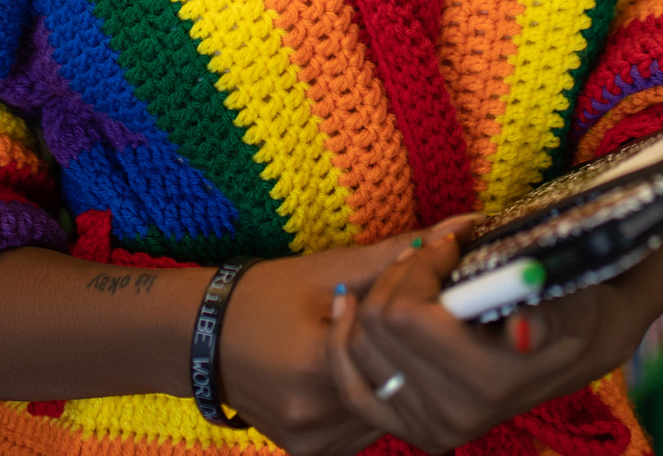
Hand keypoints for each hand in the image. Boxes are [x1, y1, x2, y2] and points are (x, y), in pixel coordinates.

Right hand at [214, 229, 452, 455]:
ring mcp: (308, 438)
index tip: (431, 300)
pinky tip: (365, 376)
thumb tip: (459, 228)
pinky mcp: (307, 451)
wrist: (203, 336)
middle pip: (390, 383)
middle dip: (409, 354)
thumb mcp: (327, 270)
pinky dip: (370, 405)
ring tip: (394, 349)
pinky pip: (360, 432)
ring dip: (393, 384)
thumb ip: (395, 256)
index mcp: (314, 362)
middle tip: (419, 325)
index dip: (416, 320)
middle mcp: (310, 411)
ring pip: (382, 413)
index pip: (395, 346)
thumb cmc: (263, 295)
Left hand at [327, 211, 662, 452]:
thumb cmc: (588, 294)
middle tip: (443, 244)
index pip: (410, 318)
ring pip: (360, 341)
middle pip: (379, 319)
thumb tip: (521, 325)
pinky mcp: (411, 426)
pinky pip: (349, 382)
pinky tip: (357, 304)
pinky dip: (345, 339)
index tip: (458, 236)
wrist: (590, 342)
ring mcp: (435, 425)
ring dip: (380, 294)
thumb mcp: (588, 286)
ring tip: (421, 270)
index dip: (424, 266)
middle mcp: (464, 413)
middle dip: (406, 268)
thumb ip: (559, 300)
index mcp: (500, 377)